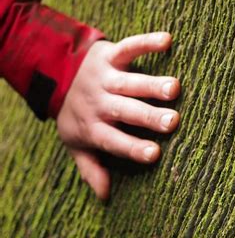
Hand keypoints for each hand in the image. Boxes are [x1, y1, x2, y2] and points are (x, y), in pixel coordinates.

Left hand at [56, 32, 180, 199]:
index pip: (114, 141)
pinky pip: (128, 47)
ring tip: (175, 88)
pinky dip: (146, 42)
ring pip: (130, 82)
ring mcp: (105, 78)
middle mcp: (99, 103)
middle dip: (148, 116)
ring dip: (151, 84)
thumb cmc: (76, 114)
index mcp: (93, 127)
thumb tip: (105, 197)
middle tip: (172, 121)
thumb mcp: (76, 144)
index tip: (155, 154)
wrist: (56, 73)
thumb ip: (91, 168)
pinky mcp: (110, 56)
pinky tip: (167, 40)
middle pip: (125, 111)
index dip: (132, 148)